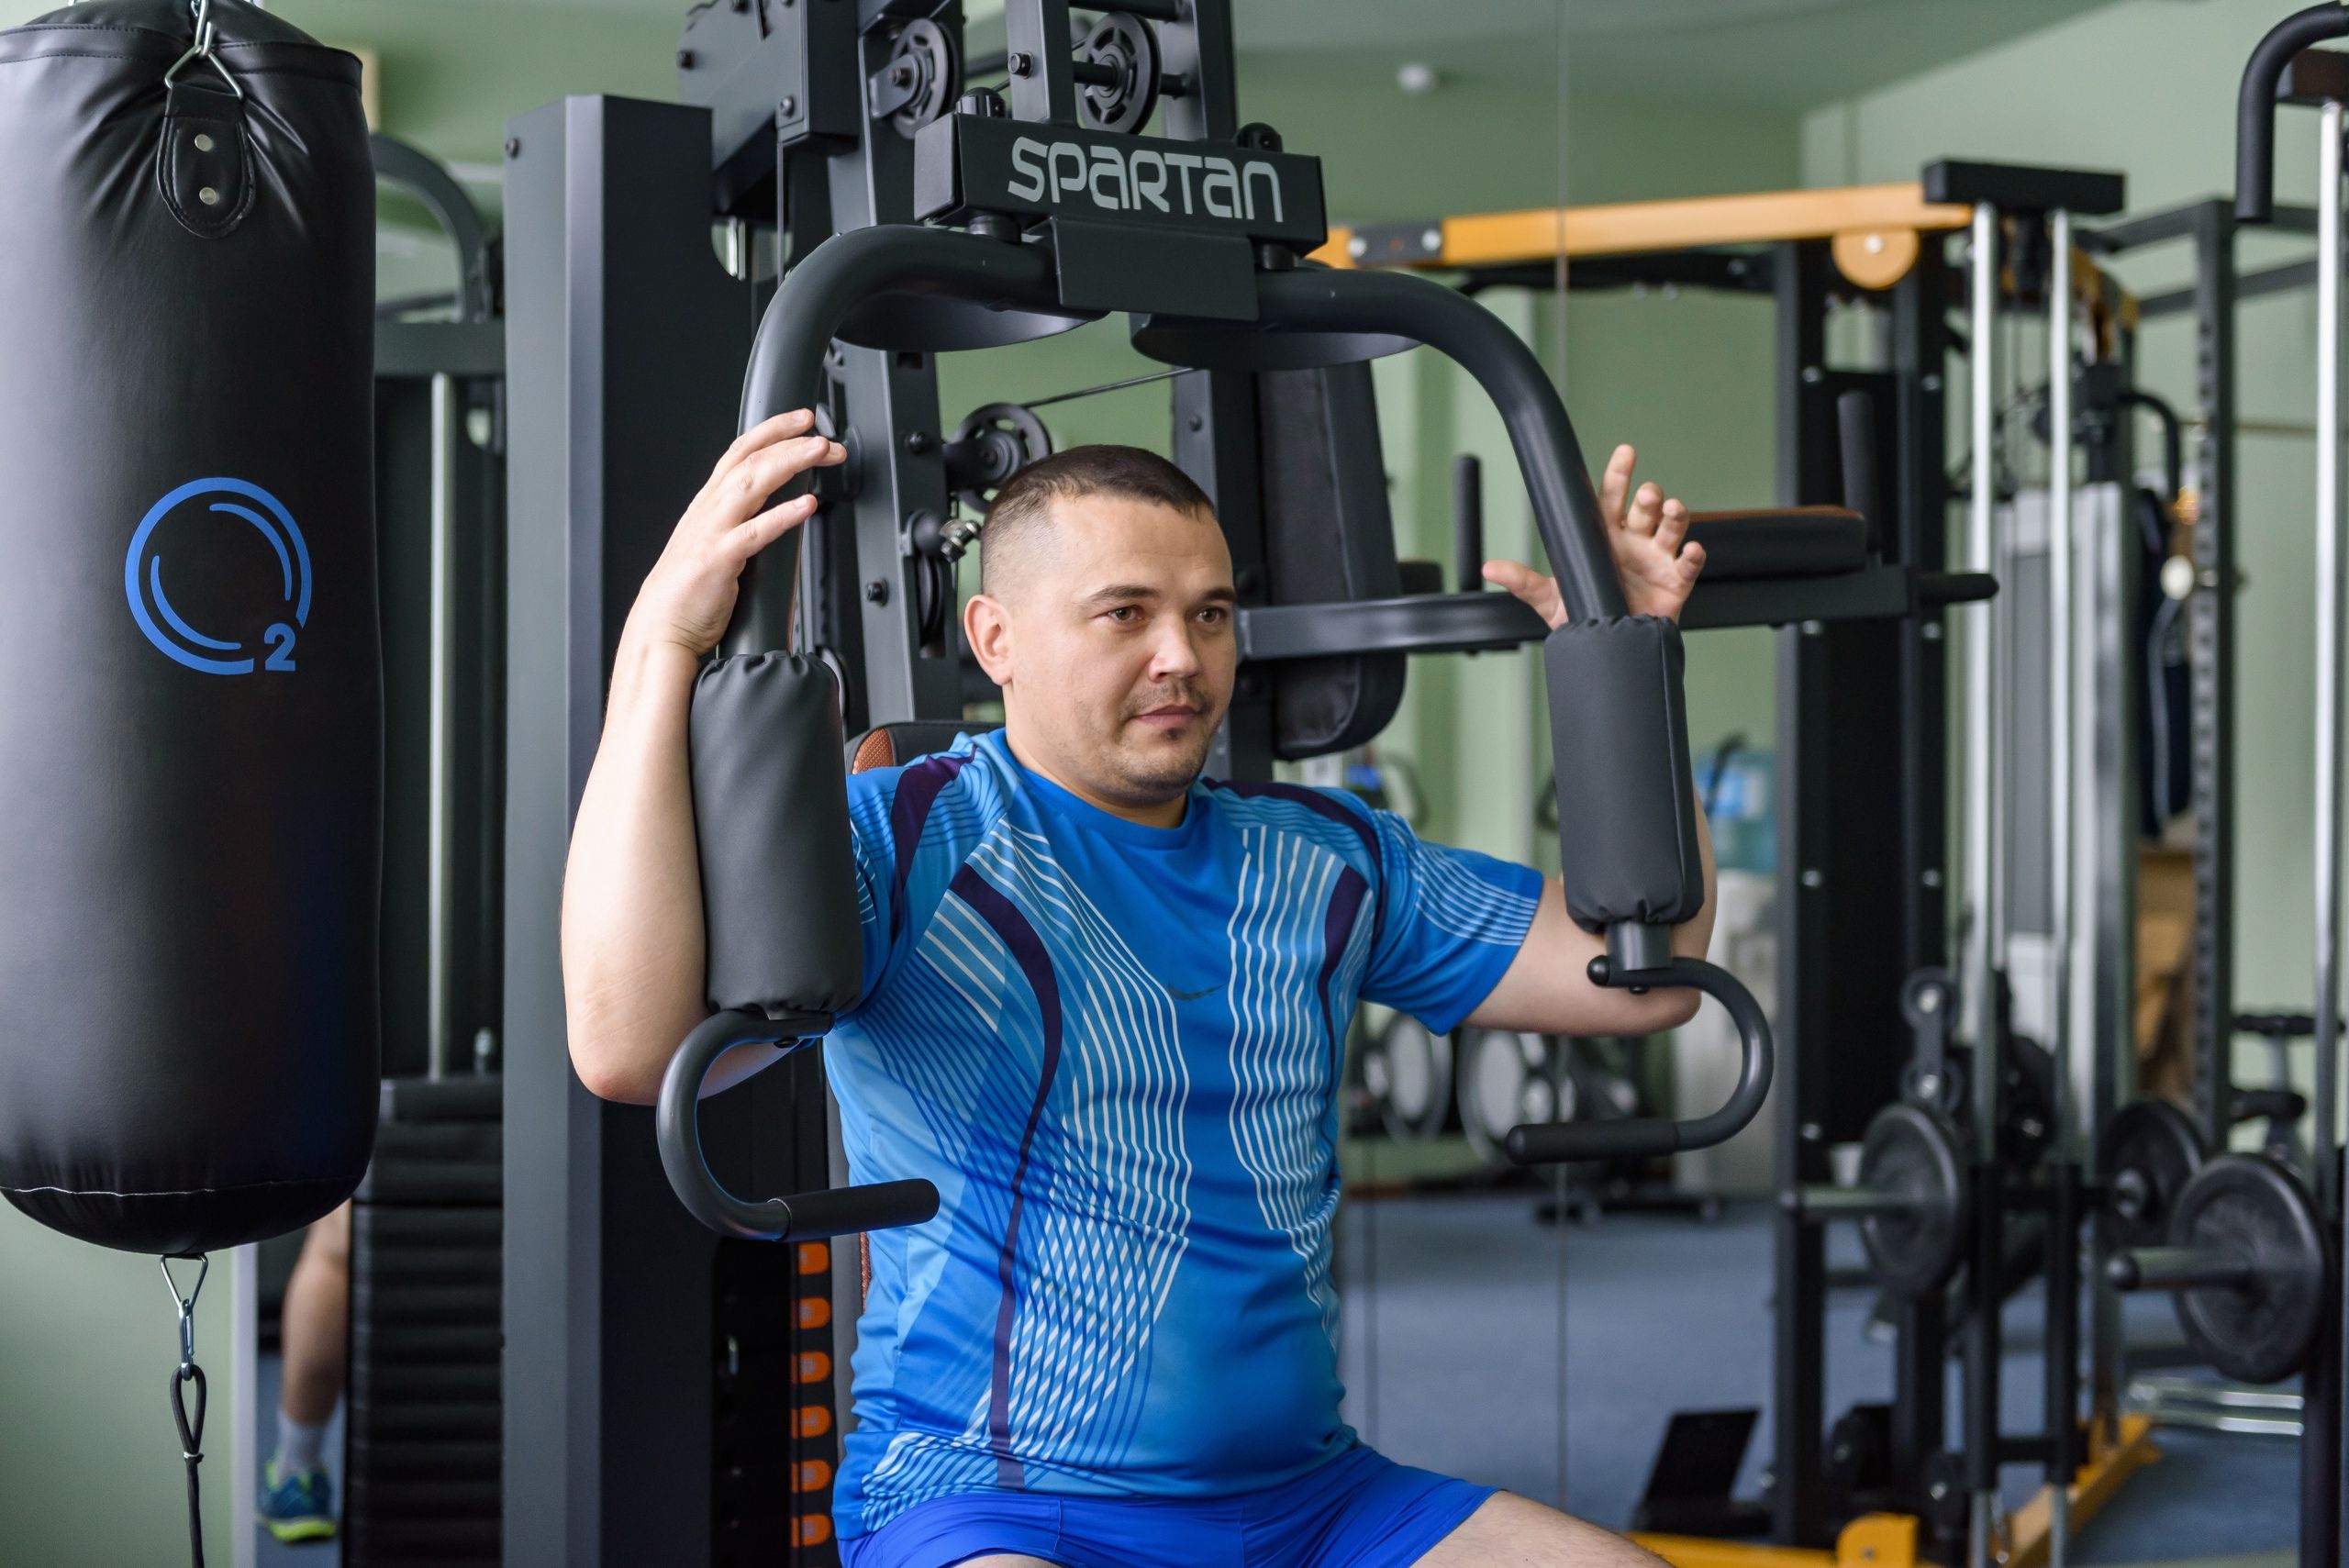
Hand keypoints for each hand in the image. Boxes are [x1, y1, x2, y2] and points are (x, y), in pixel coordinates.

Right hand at [627, 410, 846, 657]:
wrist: (660, 628)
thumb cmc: (687, 594)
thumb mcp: (714, 545)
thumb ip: (741, 525)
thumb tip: (781, 514)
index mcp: (708, 505)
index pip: (739, 452)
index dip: (772, 431)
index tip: (803, 421)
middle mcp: (708, 510)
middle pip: (750, 459)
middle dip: (789, 440)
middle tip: (824, 436)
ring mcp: (711, 532)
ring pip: (752, 483)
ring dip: (790, 462)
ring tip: (820, 452)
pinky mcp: (718, 560)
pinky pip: (754, 532)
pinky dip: (782, 516)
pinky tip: (807, 506)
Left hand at [1481, 444, 1706, 626]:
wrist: (1611, 651)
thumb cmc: (1585, 616)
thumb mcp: (1551, 600)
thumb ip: (1524, 582)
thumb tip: (1490, 568)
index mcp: (1605, 538)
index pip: (1610, 500)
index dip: (1617, 475)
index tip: (1625, 453)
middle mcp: (1633, 542)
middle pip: (1644, 510)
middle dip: (1648, 497)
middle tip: (1647, 493)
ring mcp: (1657, 560)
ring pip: (1670, 528)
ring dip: (1675, 516)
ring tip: (1672, 509)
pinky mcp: (1676, 582)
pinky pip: (1689, 565)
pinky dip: (1694, 556)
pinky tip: (1693, 549)